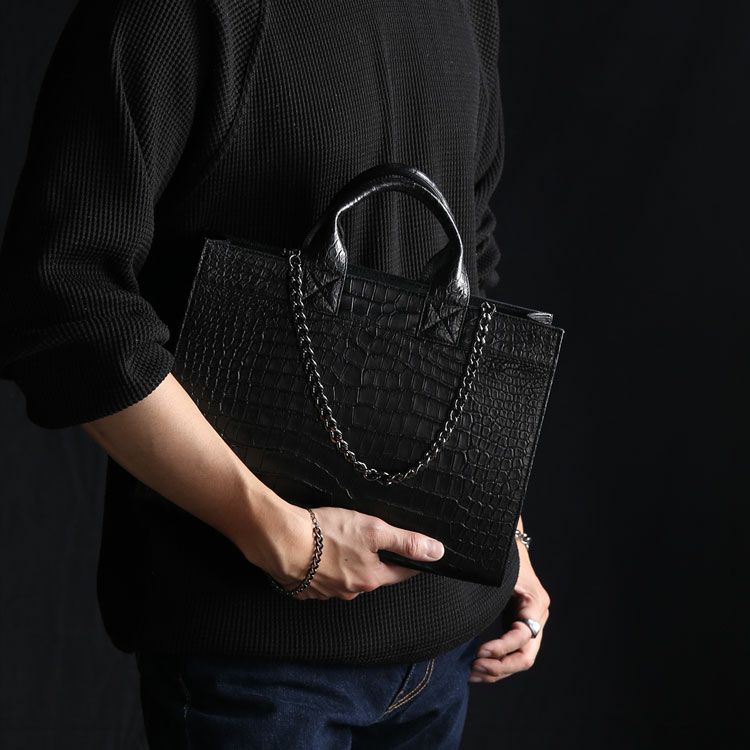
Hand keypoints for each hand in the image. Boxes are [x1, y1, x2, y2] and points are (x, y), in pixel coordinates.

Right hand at [262, 504, 445, 600]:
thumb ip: (405, 542)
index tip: (416, 554)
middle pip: (372, 574)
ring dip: (347, 562)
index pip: (401, 572)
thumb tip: (437, 553)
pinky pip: (321, 579)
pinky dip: (323, 567)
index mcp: (371, 578)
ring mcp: (326, 592)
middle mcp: (351, 591)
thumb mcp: (373, 530)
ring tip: (339, 541)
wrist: (281, 541)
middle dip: (374, 559)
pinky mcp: (305, 588)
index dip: (409, 560)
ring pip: (346, 577)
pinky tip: (317, 551)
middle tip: (368, 538)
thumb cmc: (326, 533)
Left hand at [468, 541, 549, 682]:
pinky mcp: (518, 624)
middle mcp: (537, 616)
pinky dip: (496, 663)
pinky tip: (477, 668)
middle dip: (500, 666)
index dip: (501, 648)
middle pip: (526, 656)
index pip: (523, 637)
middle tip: (474, 668)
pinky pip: (512, 653)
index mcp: (535, 602)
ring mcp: (530, 622)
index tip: (478, 651)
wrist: (507, 540)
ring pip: (519, 659)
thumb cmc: (501, 552)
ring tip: (471, 673)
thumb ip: (490, 584)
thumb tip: (465, 603)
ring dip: (496, 670)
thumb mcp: (497, 568)